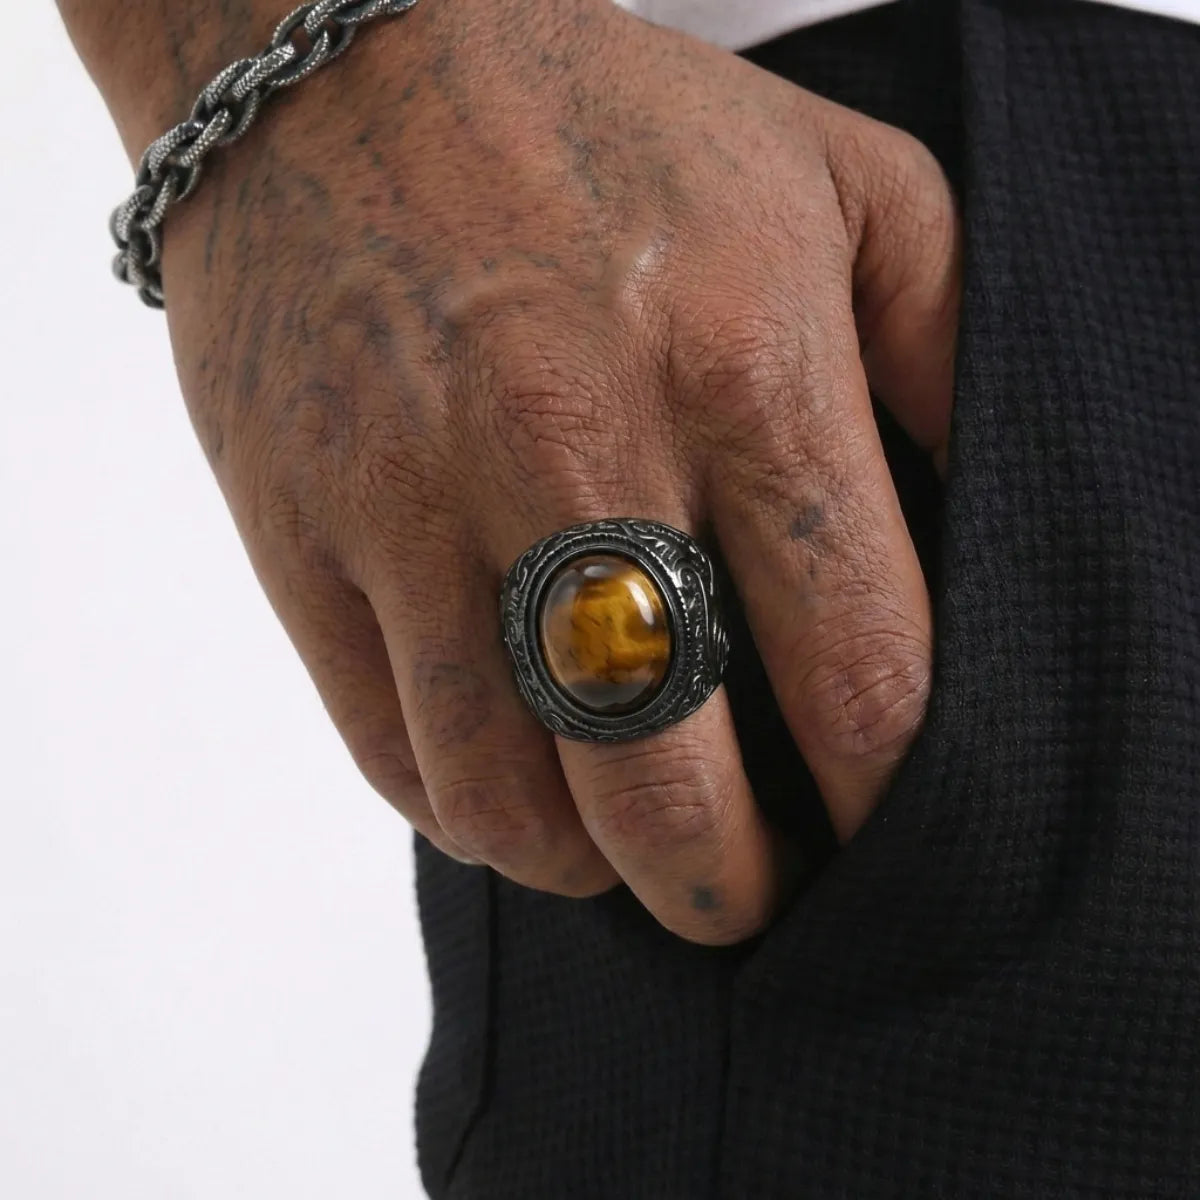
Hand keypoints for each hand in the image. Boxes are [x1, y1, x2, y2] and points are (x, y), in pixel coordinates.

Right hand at [153, 0, 959, 943]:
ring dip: (584, 865)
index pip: (855, 663)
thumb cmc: (595, 118)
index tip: (877, 834)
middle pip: (668, 773)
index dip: (883, 795)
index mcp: (739, 359)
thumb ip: (947, 341)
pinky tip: (511, 788)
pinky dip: (465, 811)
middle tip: (746, 899)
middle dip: (728, 887)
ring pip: (509, 795)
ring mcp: (411, 497)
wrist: (332, 59)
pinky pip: (389, 746)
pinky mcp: (299, 530)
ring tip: (623, 851)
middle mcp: (573, 443)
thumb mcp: (833, 179)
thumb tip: (985, 513)